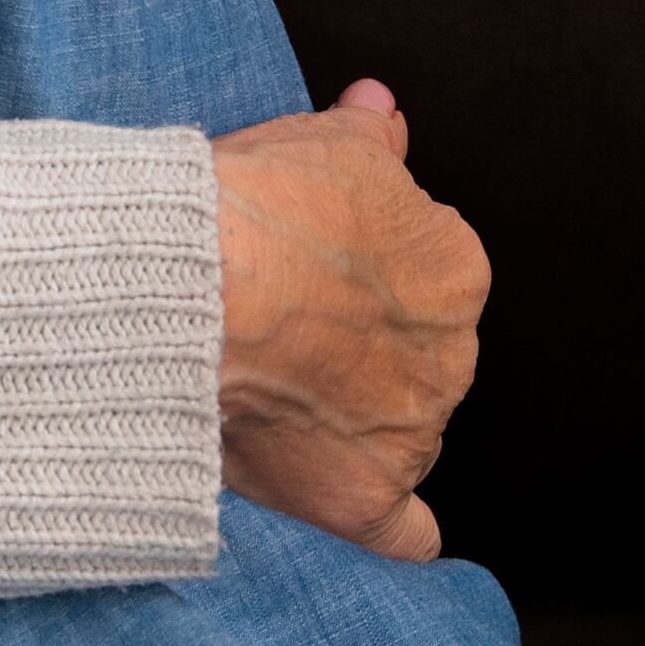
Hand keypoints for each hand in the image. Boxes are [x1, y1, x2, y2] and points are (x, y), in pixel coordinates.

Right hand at [209, 79, 486, 561]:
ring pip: (402, 432)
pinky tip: (379, 521)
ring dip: (357, 424)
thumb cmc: (251, 207)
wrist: (191, 289)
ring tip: (275, 402)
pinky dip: (396, 530)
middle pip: (416, 359)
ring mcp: (411, 430)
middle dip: (361, 352)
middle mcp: (450, 354)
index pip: (423, 279)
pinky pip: (404, 533)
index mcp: (453, 267)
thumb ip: (368, 137)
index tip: (308, 277)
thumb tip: (385, 111)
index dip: (359, 278)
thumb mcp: (318, 144)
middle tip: (282, 334)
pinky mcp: (363, 497)